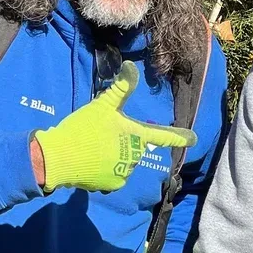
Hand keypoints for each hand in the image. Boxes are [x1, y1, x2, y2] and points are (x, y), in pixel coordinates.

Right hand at [32, 61, 196, 192]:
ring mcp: (125, 172)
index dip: (180, 136)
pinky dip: (105, 169)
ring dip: (114, 155)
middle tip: (100, 136)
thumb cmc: (83, 129)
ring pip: (124, 161)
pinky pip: (114, 175)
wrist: (59, 158)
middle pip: (135, 146)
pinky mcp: (113, 185)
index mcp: (136, 136)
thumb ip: (121, 88)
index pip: (163, 135)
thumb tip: (131, 66)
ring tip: (93, 148)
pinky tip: (91, 162)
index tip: (194, 139)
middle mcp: (136, 156)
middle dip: (122, 141)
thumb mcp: (102, 105)